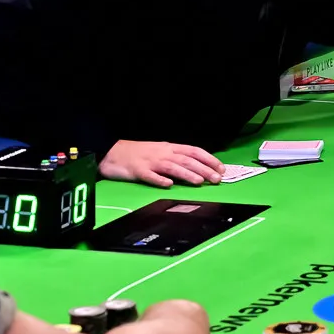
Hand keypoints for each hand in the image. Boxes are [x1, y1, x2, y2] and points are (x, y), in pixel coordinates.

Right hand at [101, 140, 224, 187]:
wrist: (112, 152)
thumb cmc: (139, 153)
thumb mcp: (161, 152)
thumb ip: (177, 158)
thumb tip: (198, 168)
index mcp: (170, 148)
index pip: (194, 151)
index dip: (209, 159)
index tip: (222, 168)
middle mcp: (163, 153)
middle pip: (187, 160)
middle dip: (204, 169)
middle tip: (217, 179)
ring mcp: (150, 161)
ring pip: (172, 167)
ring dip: (187, 174)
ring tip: (199, 182)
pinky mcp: (137, 171)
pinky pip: (149, 175)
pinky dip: (159, 180)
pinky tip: (168, 185)